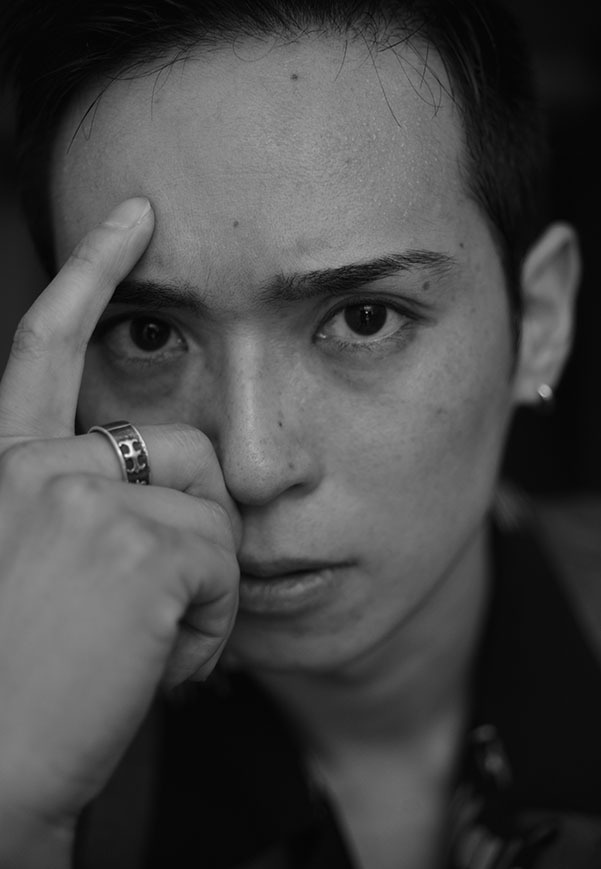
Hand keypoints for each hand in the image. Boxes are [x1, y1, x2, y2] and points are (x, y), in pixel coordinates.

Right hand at [0, 198, 240, 850]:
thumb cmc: (16, 684)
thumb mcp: (35, 572)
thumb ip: (79, 511)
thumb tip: (160, 491)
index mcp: (8, 473)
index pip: (45, 347)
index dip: (89, 272)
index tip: (132, 216)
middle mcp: (36, 472)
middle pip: (182, 445)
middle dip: (198, 522)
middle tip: (156, 598)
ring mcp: (83, 503)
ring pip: (213, 508)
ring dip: (203, 584)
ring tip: (146, 641)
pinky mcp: (136, 549)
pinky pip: (224, 565)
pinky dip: (210, 627)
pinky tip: (157, 665)